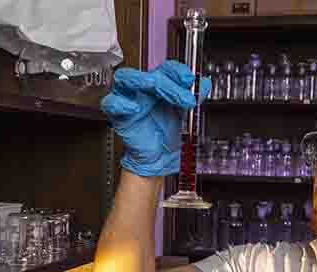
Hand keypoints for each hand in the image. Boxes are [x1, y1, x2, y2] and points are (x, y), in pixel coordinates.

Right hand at [101, 60, 210, 176]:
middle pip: (149, 74)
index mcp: (159, 84)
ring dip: (139, 79)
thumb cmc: (166, 132)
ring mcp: (128, 99)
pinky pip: (111, 104)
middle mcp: (142, 89)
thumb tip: (204, 83)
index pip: (166, 69)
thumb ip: (194, 96)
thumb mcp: (185, 112)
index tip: (190, 80)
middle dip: (168, 83)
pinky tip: (134, 107)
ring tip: (152, 84)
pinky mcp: (118, 115)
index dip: (178, 71)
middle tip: (184, 98)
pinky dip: (121, 103)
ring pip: (125, 79)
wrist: (159, 158)